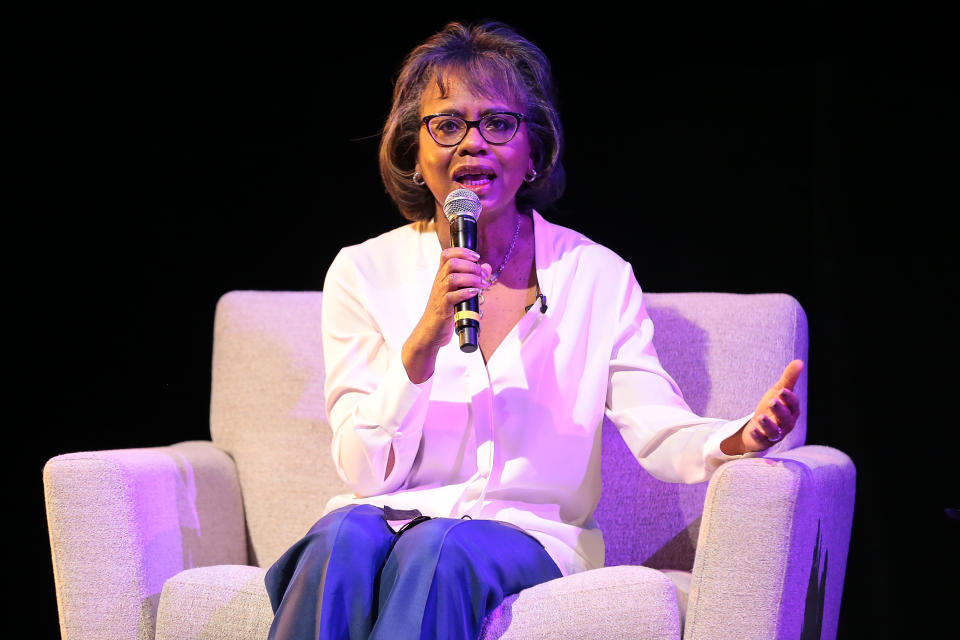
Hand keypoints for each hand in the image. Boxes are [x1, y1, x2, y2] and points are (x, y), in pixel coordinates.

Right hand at [402, 247, 490, 382]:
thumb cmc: (445, 312)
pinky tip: (474, 293)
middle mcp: (439, 283)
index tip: (476, 256)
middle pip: (451, 263)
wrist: (431, 332)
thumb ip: (472, 279)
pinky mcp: (443, 308)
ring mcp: (440, 295)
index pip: (447, 254)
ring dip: (471, 278)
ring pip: (452, 278)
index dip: (462, 251)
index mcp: (442, 277)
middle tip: (483, 275)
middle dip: (471, 266)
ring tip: (482, 285)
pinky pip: (452, 296)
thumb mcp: (458, 292)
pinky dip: (465, 293)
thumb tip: (486, 267)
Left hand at [723, 359, 803, 454]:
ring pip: (775, 431)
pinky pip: (762, 440)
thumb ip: (788, 379)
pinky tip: (753, 429)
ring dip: (768, 424)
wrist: (758, 427)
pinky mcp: (763, 441)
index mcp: (791, 411)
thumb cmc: (772, 408)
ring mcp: (775, 434)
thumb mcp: (778, 392)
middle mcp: (786, 424)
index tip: (782, 391)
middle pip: (786, 418)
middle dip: (780, 410)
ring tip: (761, 417)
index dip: (789, 398)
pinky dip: (758, 435)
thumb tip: (799, 361)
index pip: (793, 405)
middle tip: (772, 400)